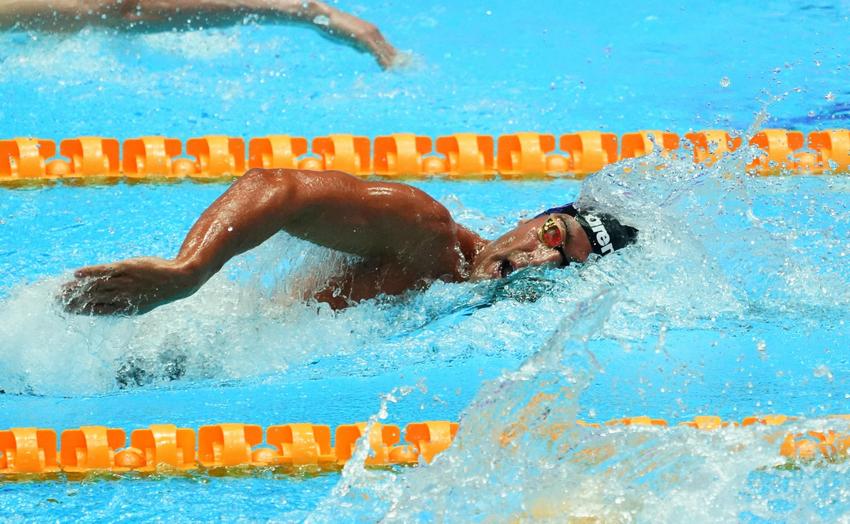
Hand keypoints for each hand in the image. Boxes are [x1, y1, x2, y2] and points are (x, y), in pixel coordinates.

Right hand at [60, 257, 197, 314]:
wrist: (179, 280)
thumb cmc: (159, 290)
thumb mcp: (142, 302)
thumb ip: (123, 303)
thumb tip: (106, 304)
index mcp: (127, 308)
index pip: (98, 311)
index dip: (81, 311)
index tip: (66, 310)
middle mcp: (123, 296)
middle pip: (94, 299)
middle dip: (74, 300)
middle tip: (56, 300)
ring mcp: (125, 282)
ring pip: (96, 286)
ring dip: (77, 287)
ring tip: (61, 288)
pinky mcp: (127, 268)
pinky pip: (105, 271)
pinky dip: (91, 272)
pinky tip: (77, 274)